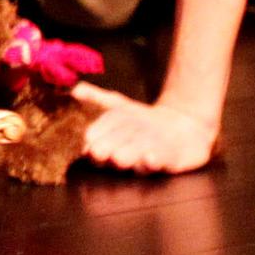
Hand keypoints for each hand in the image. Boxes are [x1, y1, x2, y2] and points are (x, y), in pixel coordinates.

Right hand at [73, 81, 218, 173]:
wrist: (180, 126)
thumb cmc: (141, 121)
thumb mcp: (117, 105)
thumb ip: (95, 98)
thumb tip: (74, 90)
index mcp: (111, 145)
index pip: (97, 144)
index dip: (92, 143)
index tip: (86, 143)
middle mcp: (128, 157)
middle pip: (115, 155)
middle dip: (108, 153)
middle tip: (99, 153)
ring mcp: (149, 160)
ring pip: (137, 162)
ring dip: (128, 158)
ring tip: (119, 157)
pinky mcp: (170, 163)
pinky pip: (162, 164)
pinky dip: (154, 161)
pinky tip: (150, 156)